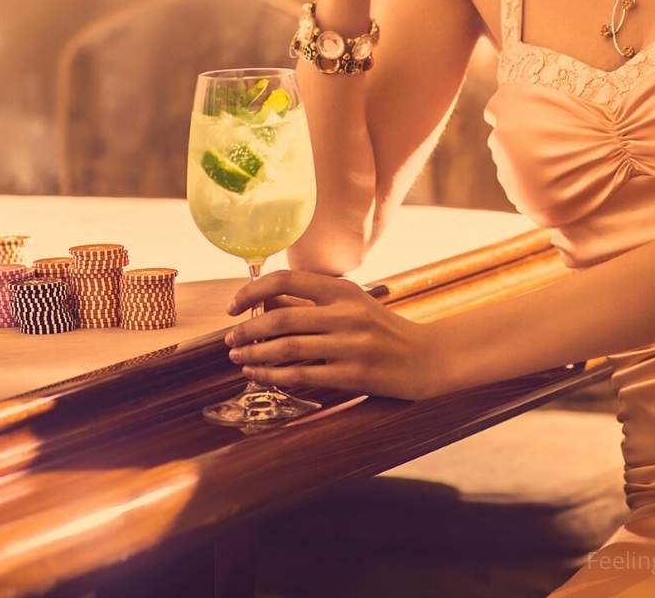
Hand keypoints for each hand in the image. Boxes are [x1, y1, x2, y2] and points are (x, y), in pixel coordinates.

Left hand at [224, 270, 435, 400]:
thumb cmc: (382, 330)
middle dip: (248, 330)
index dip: (253, 291)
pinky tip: (258, 376)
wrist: (425, 358)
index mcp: (343, 290)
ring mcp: (350, 344)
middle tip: (229, 339)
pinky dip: (274, 376)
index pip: (288, 279)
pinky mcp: (353, 374)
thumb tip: (264, 302)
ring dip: (255, 354)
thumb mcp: (352, 305)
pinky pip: (303, 374)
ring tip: (237, 358)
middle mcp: (346, 313)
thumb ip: (313, 303)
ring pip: (288, 347)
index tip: (234, 306)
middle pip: (282, 317)